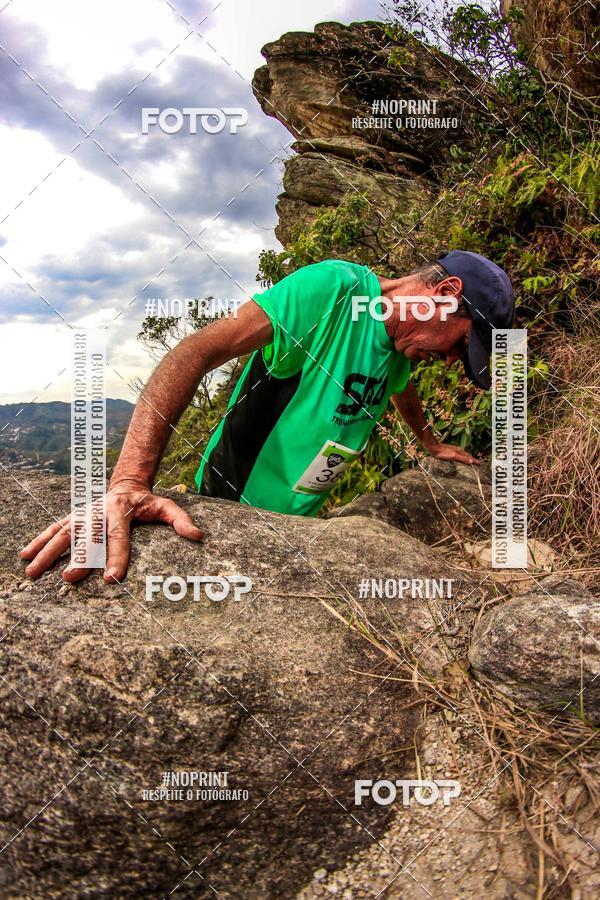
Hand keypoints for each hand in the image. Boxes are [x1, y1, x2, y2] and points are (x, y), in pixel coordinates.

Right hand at [20, 480, 201, 583]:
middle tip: (69, 578)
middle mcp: (98, 512)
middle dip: (76, 558)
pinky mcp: (73, 516)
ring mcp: (83, 513)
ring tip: (31, 571)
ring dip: (46, 552)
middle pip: (86, 537)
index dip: (116, 558)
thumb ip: (181, 520)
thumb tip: (197, 536)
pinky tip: (25, 555)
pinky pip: (53, 529)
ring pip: (62, 533)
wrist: (126, 484)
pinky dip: (38, 541)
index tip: (112, 578)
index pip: (118, 537)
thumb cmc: (148, 502)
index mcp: (121, 511)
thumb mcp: (167, 507)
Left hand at [425, 441, 479, 465]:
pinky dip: (462, 457)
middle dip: (473, 459)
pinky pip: (458, 454)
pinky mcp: (449, 451)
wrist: (433, 447)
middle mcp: (458, 450)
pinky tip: (459, 458)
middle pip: (467, 455)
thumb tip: (472, 461)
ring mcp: (453, 450)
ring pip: (463, 454)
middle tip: (478, 463)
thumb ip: (462, 459)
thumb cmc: (442, 453)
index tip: (480, 464)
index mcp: (460, 452)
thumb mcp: (453, 456)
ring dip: (468, 458)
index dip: (475, 461)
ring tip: (471, 461)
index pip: (470, 457)